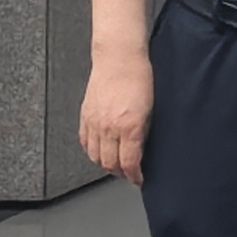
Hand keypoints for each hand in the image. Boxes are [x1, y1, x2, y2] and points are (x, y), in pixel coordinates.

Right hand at [77, 50, 153, 185]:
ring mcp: (94, 122)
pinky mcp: (85, 116)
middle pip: (110, 163)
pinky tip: (100, 151)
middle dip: (120, 173)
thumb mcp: (151, 108)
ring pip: (95, 156)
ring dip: (105, 165)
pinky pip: (85, 142)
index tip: (139, 179)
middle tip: (129, 174)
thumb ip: (144, 131)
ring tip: (116, 165)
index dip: (135, 175)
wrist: (119, 58)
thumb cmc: (139, 76)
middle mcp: (109, 127)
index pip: (129, 162)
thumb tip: (142, 148)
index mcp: (129, 126)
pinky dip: (92, 152)